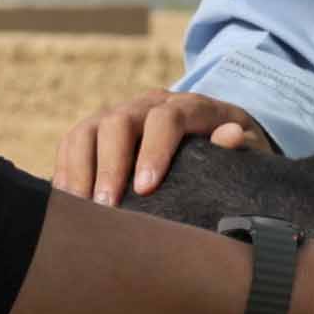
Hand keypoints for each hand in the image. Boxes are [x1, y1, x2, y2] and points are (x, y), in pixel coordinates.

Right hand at [69, 88, 275, 204]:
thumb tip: (230, 137)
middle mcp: (147, 104)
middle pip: (118, 122)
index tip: (146, 188)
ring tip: (86, 210)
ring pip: (87, 130)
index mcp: (187, 106)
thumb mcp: (248, 146)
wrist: (211, 135)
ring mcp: (118, 115)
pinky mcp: (97, 131)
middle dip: (110, 166)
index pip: (166, 118)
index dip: (154, 151)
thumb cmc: (231, 150)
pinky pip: (71, 144)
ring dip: (81, 170)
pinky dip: (66, 171)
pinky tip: (69, 204)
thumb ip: (240, 144)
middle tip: (108, 208)